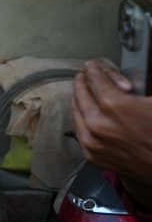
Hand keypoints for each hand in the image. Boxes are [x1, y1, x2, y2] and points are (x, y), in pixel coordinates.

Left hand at [73, 59, 151, 189]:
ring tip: (83, 92)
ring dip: (79, 100)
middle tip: (85, 76)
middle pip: (81, 94)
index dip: (94, 69)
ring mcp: (92, 141)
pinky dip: (82, 120)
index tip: (92, 66)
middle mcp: (97, 123)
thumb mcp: (151, 102)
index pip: (94, 79)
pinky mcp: (92, 155)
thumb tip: (120, 81)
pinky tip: (86, 114)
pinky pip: (80, 131)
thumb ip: (135, 87)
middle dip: (83, 82)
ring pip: (76, 112)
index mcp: (114, 105)